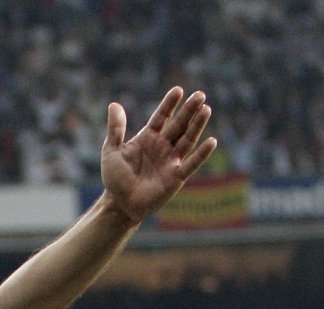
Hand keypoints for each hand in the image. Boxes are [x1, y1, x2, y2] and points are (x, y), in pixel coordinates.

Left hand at [99, 87, 217, 225]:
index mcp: (148, 137)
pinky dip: (201, 154)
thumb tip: (114, 104)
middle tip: (200, 95)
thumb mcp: (111, 151)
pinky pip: (191, 164)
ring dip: (197, 125)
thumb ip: (115, 129)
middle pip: (179, 124)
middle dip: (189, 110)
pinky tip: (212, 141)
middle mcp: (163, 146)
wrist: (120, 204)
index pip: (162, 116)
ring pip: (187, 139)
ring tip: (206, 109)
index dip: (169, 104)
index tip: (178, 90)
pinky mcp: (176, 177)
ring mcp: (171, 161)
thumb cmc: (115, 178)